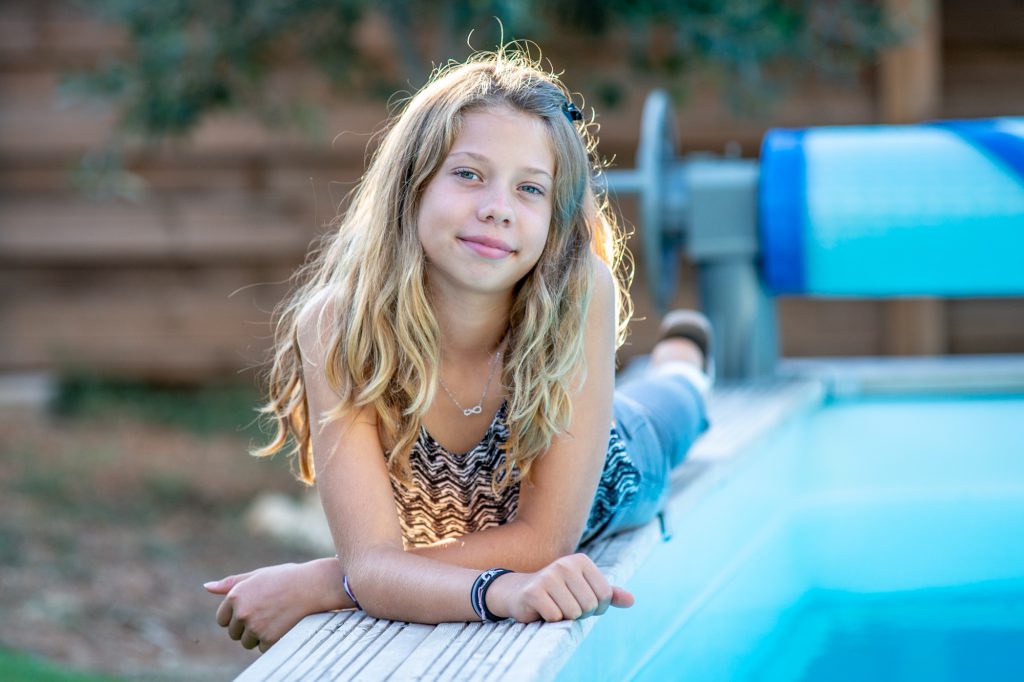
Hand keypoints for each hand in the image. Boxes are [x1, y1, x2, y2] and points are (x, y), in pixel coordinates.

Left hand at [204, 560, 348, 651]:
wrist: (314, 586)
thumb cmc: (286, 578)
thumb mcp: (257, 576)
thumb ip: (230, 583)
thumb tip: (206, 586)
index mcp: (236, 595)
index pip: (223, 620)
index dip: (238, 616)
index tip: (255, 608)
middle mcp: (242, 612)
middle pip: (234, 634)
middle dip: (248, 627)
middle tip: (269, 612)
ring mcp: (255, 626)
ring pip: (247, 642)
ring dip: (259, 635)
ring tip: (277, 617)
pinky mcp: (268, 639)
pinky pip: (261, 648)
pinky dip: (272, 641)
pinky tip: (283, 624)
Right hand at [487, 553, 633, 622]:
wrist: (519, 593)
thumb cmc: (557, 593)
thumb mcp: (584, 590)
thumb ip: (608, 594)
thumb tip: (632, 601)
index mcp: (581, 561)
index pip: (605, 596)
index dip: (596, 608)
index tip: (581, 602)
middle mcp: (565, 564)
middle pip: (589, 605)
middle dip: (580, 613)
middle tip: (564, 605)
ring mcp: (548, 576)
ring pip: (573, 613)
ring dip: (565, 617)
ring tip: (554, 606)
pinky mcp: (534, 591)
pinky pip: (555, 616)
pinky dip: (550, 619)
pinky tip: (542, 609)